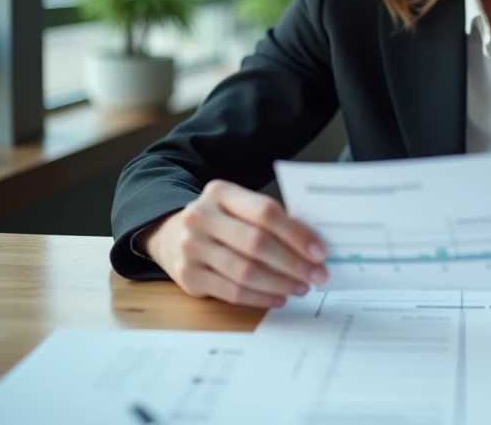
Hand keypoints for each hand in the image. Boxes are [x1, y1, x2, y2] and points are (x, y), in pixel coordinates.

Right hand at [143, 179, 328, 307]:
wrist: (171, 234)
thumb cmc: (221, 221)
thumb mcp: (239, 207)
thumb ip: (271, 219)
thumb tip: (314, 245)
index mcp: (219, 193)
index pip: (265, 211)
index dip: (296, 233)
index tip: (319, 251)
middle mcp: (200, 217)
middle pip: (256, 243)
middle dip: (293, 263)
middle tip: (317, 275)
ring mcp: (191, 248)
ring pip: (245, 271)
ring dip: (280, 283)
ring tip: (301, 287)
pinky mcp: (187, 277)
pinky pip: (232, 292)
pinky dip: (261, 297)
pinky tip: (279, 297)